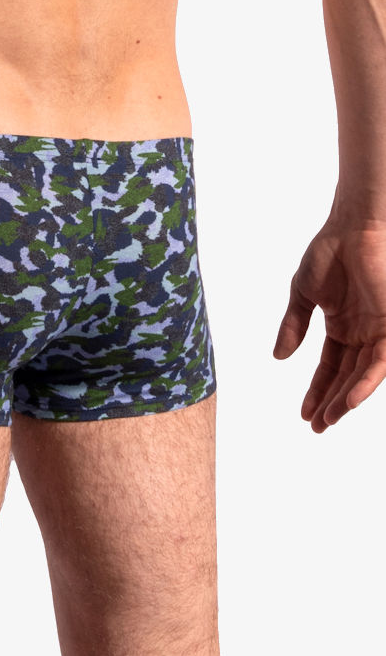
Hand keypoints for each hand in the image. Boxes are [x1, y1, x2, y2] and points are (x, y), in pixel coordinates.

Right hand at [274, 220, 385, 431]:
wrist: (352, 229)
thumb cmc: (329, 253)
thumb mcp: (302, 295)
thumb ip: (293, 326)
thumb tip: (279, 358)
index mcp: (342, 327)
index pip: (330, 367)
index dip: (317, 390)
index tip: (304, 413)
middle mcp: (362, 334)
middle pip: (347, 377)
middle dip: (332, 402)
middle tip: (317, 425)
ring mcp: (377, 331)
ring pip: (364, 376)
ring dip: (348, 399)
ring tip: (329, 419)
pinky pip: (381, 363)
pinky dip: (366, 382)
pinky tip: (351, 400)